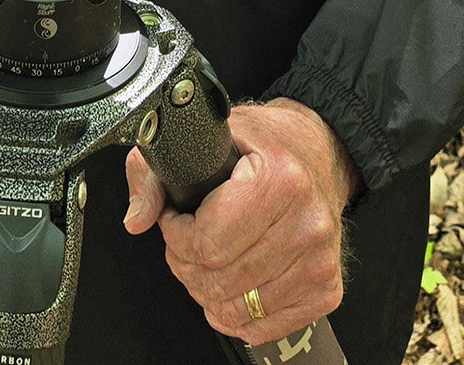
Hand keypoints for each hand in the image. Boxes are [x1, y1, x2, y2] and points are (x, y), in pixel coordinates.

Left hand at [123, 98, 360, 344]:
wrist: (320, 152)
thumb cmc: (265, 144)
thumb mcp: (207, 137)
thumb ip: (156, 172)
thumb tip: (137, 219)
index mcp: (279, 180)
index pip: (207, 243)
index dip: (176, 235)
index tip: (175, 219)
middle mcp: (306, 224)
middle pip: (218, 280)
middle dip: (186, 264)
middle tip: (186, 241)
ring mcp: (319, 262)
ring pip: (237, 309)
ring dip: (207, 291)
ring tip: (205, 261)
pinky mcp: (326, 290)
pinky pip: (263, 327)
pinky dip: (236, 315)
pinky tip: (230, 285)